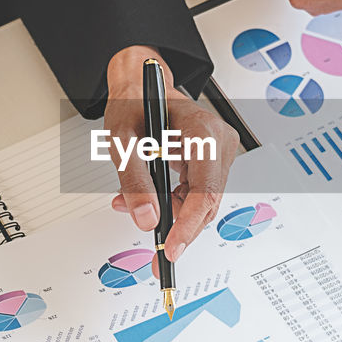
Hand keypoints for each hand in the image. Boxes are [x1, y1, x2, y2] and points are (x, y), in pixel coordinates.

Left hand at [104, 45, 238, 269]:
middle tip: (160, 254)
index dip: (189, 224)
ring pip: (204, 202)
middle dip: (182, 228)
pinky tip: (155, 206)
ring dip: (176, 217)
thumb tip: (147, 218)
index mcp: (203, 130)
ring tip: (148, 221)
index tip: (171, 247)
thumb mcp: (122, 140)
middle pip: (208, 201)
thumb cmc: (134, 104)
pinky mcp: (211, 162)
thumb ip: (134, 180)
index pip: (205, 188)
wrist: (139, 87)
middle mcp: (219, 141)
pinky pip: (198, 193)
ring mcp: (218, 152)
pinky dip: (176, 205)